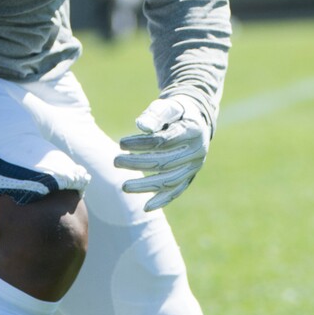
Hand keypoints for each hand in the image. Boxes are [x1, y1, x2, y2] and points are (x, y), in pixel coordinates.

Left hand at [114, 95, 210, 211]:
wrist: (196, 119)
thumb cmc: (175, 111)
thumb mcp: (167, 106)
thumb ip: (155, 114)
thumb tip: (141, 126)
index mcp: (192, 130)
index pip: (164, 141)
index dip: (142, 144)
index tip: (121, 143)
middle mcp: (197, 150)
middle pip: (164, 162)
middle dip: (138, 163)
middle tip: (116, 162)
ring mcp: (195, 165)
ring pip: (169, 179)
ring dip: (145, 185)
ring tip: (124, 187)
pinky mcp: (191, 175)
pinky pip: (177, 190)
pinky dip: (162, 199)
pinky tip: (146, 207)